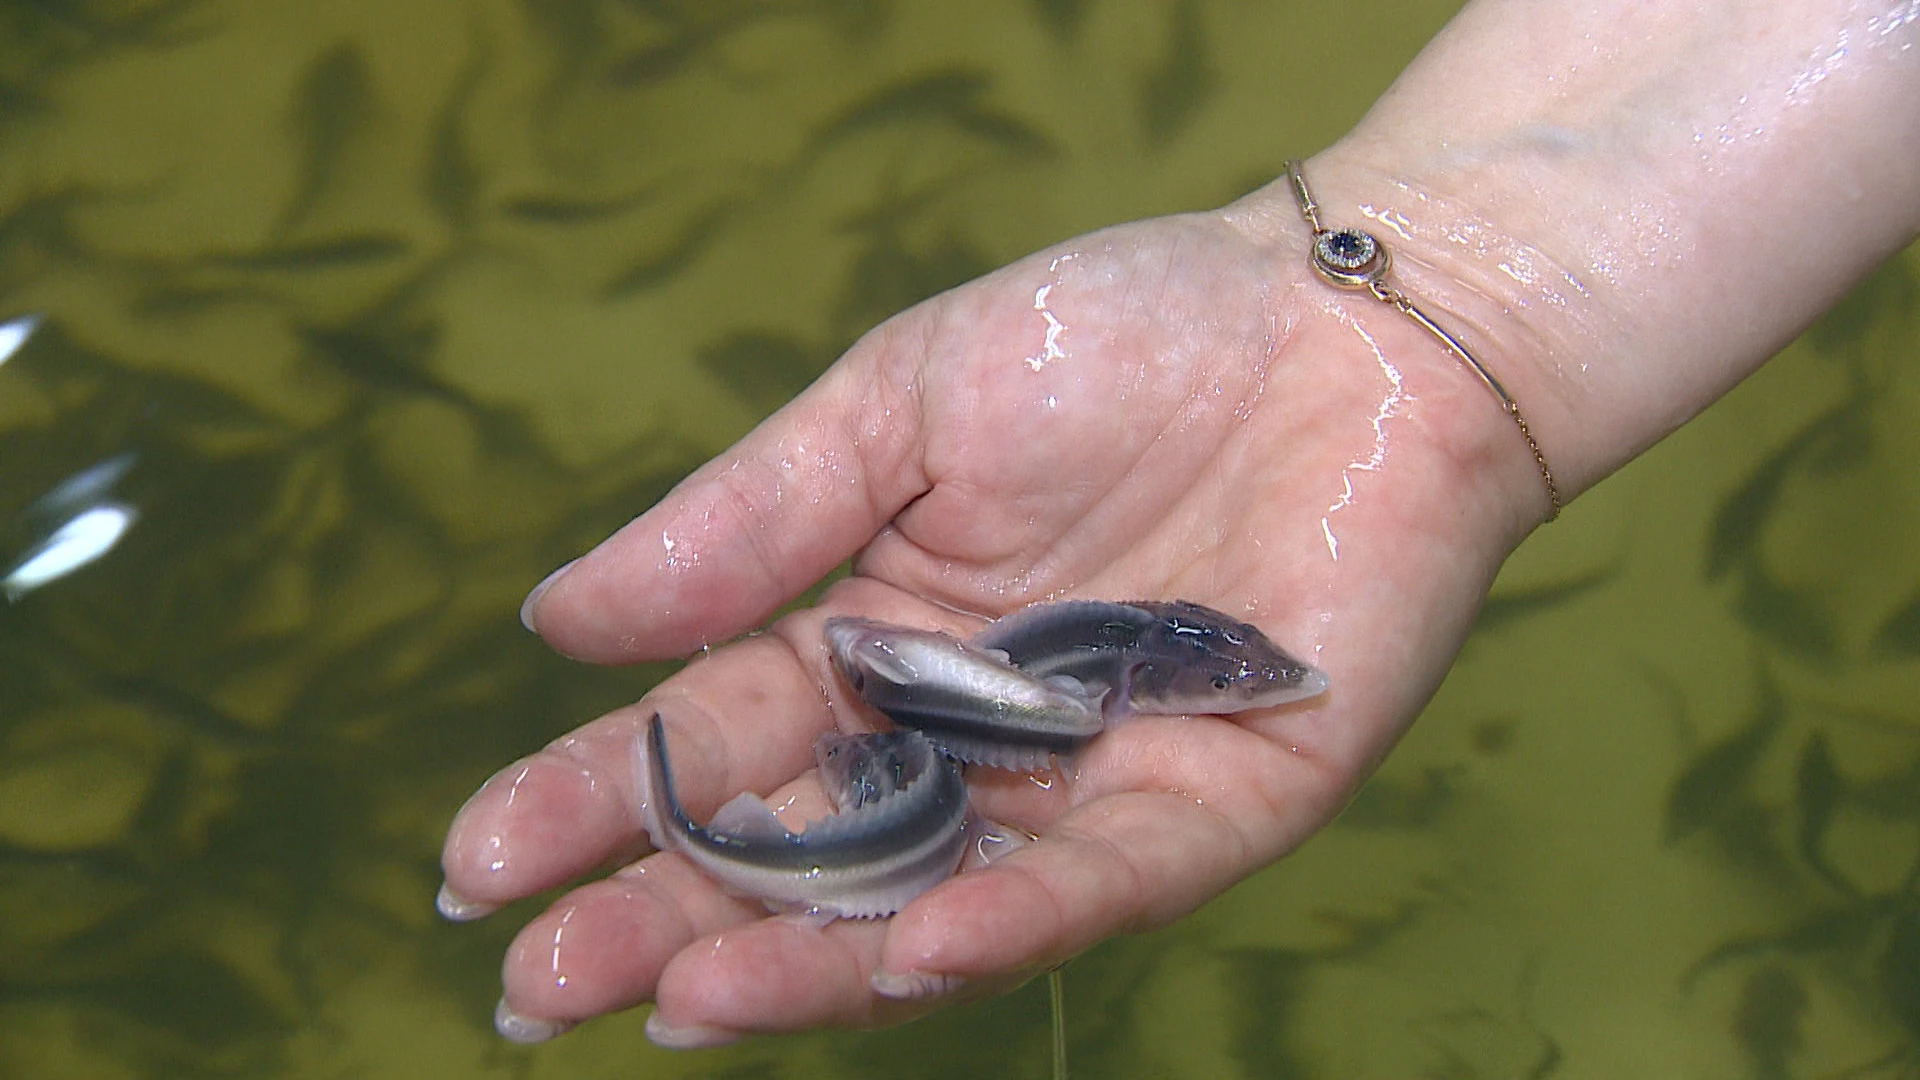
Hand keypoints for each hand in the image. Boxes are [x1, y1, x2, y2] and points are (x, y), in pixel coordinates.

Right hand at [437, 170, 1552, 1044]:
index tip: (480, 859)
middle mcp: (963, 732)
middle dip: (668, 916)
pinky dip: (1011, 922)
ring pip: (930, 900)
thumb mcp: (901, 404)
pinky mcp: (1212, 806)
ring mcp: (1081, 783)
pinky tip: (910, 949)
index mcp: (876, 634)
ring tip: (681, 1002)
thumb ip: (748, 521)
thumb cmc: (1121, 338)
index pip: (713, 740)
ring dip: (810, 960)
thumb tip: (558, 623)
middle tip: (539, 987)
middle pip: (801, 848)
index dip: (597, 801)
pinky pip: (1102, 884)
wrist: (1346, 321)